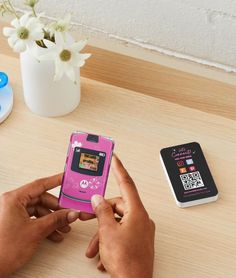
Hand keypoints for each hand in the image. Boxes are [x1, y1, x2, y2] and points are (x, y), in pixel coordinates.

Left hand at [0, 173, 78, 276]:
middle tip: (68, 211)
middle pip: (41, 199)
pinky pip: (33, 219)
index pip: (39, 185)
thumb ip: (56, 220)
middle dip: (56, 208)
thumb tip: (70, 213)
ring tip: (63, 226)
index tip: (66, 178)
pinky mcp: (13, 223)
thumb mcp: (36, 231)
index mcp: (14, 199)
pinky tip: (54, 233)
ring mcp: (12, 213)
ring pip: (38, 210)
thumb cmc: (2, 250)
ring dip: (52, 219)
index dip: (55, 181)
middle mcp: (12, 203)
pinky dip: (44, 225)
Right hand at [80, 155, 154, 277]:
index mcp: (137, 213)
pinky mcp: (137, 241)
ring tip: (93, 248)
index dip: (119, 170)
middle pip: (118, 206)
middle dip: (101, 213)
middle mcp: (141, 219)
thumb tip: (98, 199)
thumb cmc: (126, 262)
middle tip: (87, 217)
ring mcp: (140, 231)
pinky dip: (109, 240)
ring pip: (117, 222)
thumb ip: (102, 212)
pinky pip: (121, 233)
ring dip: (103, 233)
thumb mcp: (108, 232)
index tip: (115, 159)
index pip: (127, 184)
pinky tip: (101, 254)